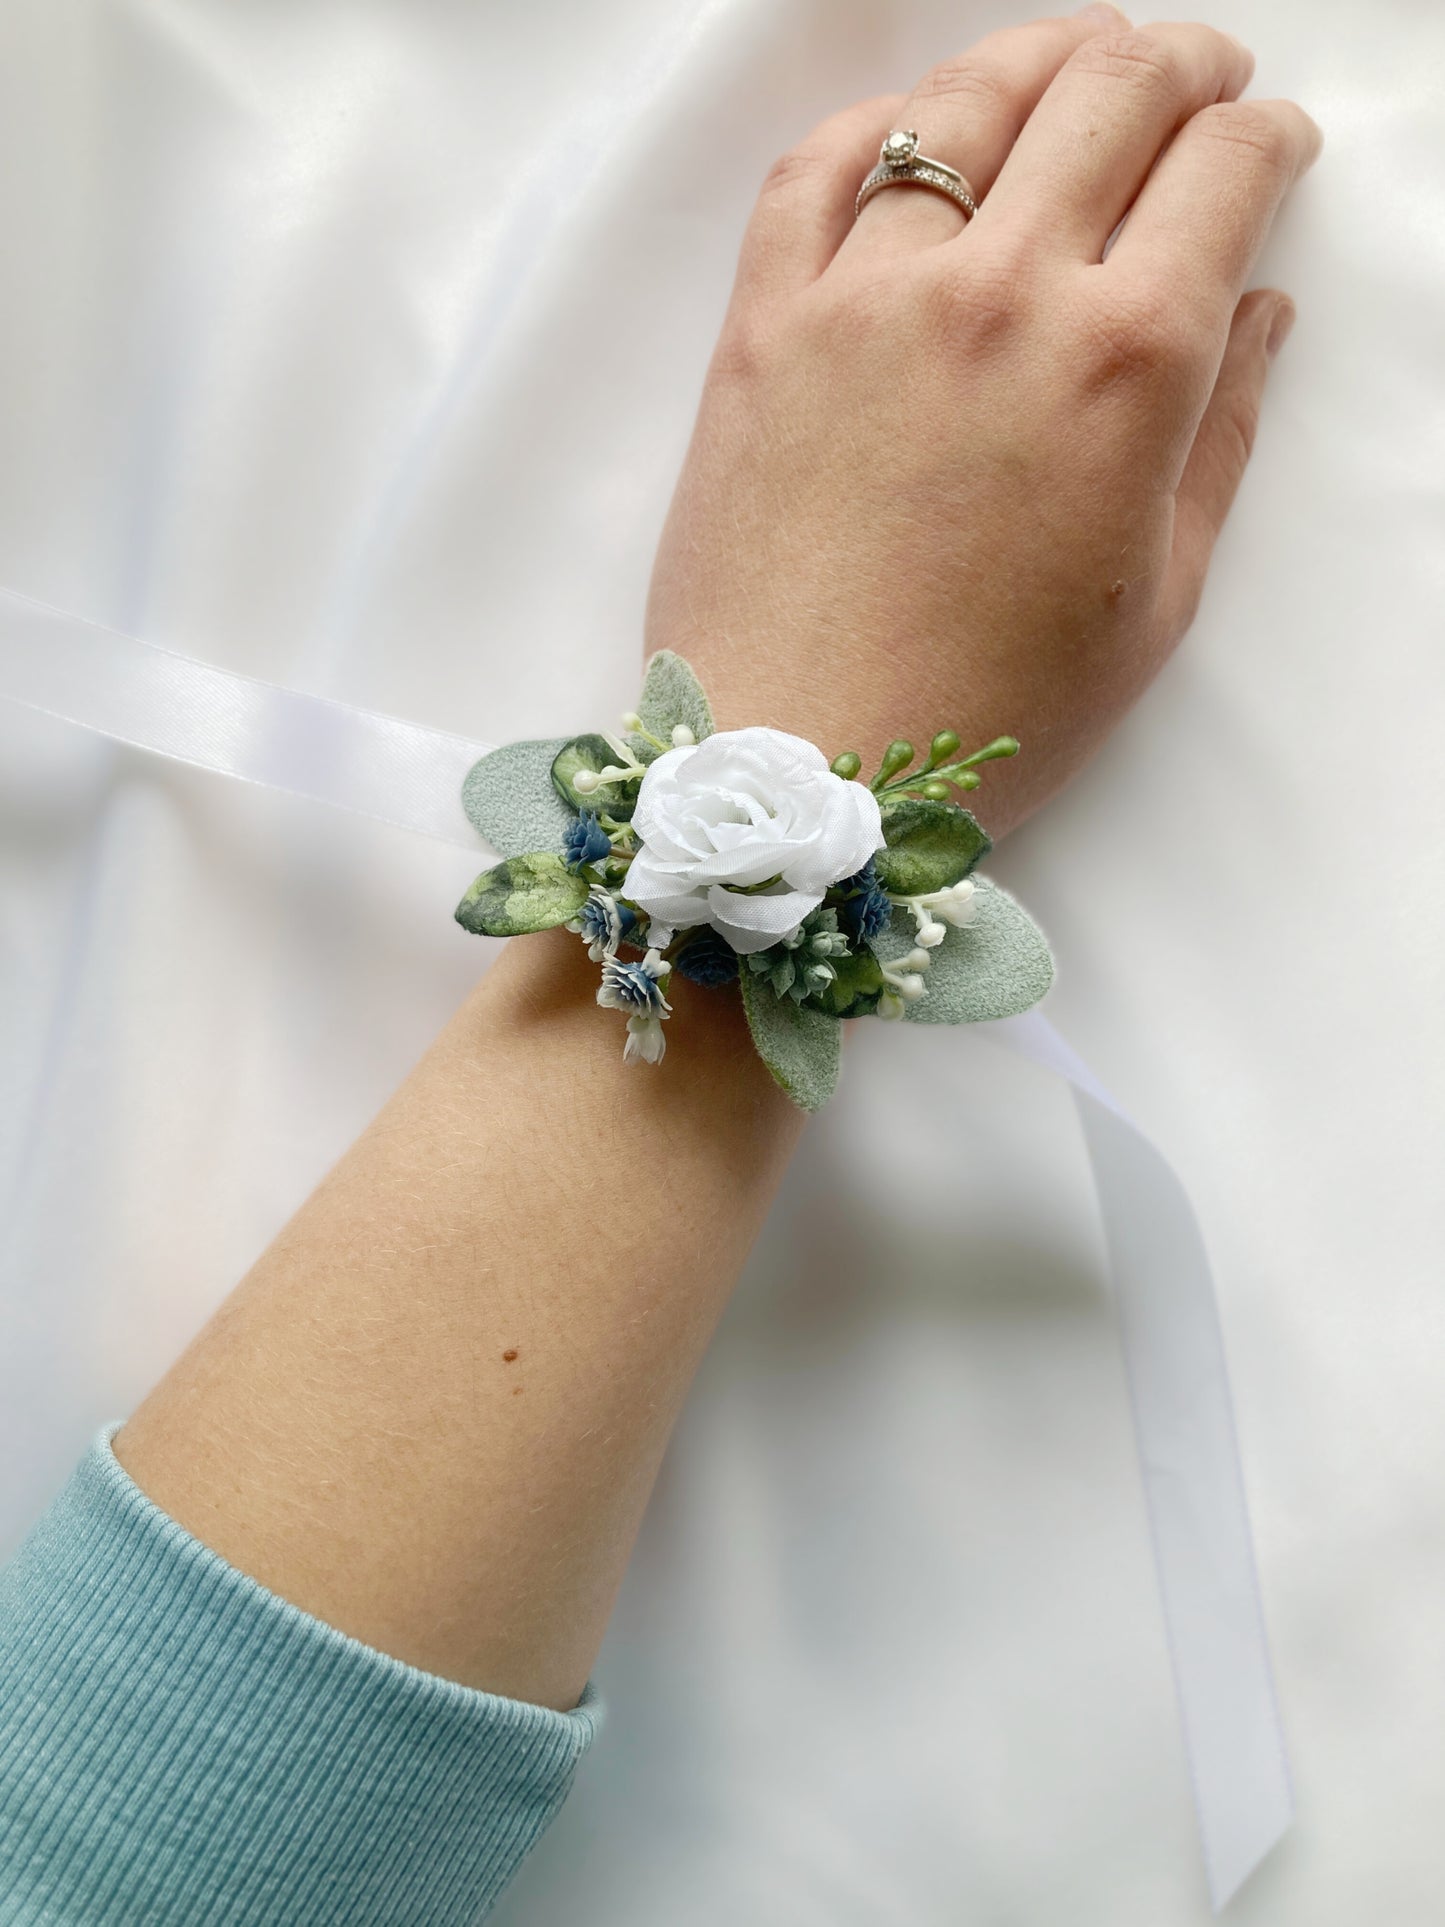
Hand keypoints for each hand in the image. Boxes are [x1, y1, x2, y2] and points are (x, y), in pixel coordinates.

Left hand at [644, 9, 1320, 832]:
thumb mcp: (1158, 599)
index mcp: (1125, 364)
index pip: (1223, 172)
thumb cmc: (996, 715)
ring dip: (1048, 54)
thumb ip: (1221, 437)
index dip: (1268, 139)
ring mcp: (868, 297)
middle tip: (1201, 78)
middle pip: (1111, 92)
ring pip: (968, 100)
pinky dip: (880, 121)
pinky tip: (919, 127)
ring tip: (1080, 61)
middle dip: (1182, 64)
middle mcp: (1001, 293)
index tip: (1273, 149)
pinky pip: (816, 168)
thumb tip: (1260, 311)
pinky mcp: (763, 326)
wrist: (799, 770)